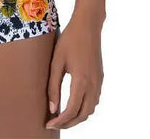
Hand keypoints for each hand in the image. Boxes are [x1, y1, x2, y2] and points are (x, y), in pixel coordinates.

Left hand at [45, 10, 103, 129]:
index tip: (49, 124)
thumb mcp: (56, 61)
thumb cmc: (70, 40)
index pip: (72, 111)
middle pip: (83, 114)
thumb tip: (52, 108)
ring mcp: (99, 81)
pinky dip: (85, 107)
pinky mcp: (100, 77)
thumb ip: (53, 86)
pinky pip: (94, 100)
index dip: (60, 121)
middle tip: (55, 123)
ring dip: (78, 116)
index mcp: (81, 81)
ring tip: (63, 116)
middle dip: (69, 123)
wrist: (88, 26)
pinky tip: (74, 104)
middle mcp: (93, 84)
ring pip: (91, 109)